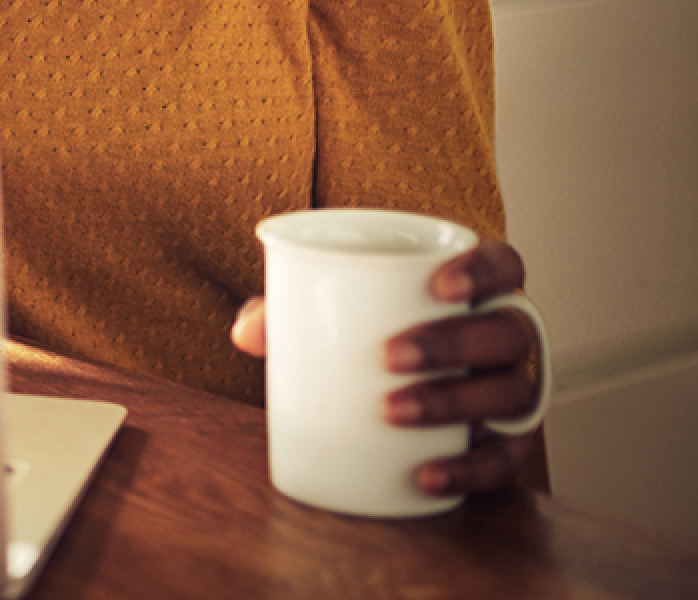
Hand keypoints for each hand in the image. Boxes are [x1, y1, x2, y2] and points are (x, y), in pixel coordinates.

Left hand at [231, 241, 543, 495]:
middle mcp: (506, 339)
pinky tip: (427, 475)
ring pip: (508, 392)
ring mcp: (510, 390)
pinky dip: (469, 469)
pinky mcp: (505, 443)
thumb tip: (247, 332)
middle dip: (453, 343)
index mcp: (475, 293)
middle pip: (506, 332)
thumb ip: (290, 313)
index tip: (440, 285)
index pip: (503, 266)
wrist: (387, 397)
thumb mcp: (331, 318)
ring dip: (453, 401)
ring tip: (391, 410)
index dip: (483, 271)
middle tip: (389, 356)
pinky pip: (504, 460)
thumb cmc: (366, 340)